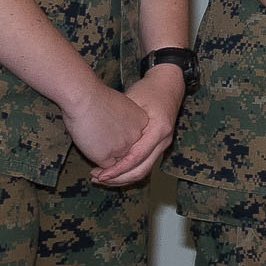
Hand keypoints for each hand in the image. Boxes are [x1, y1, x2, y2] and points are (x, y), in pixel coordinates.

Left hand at [86, 67, 182, 187]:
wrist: (168, 86)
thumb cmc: (149, 90)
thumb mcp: (133, 100)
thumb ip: (123, 121)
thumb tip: (104, 140)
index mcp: (159, 130)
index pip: (136, 157)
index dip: (117, 169)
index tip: (100, 174)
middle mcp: (163, 141)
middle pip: (141, 170)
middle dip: (118, 178)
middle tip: (98, 178)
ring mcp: (162, 145)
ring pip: (143, 170)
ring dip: (122, 177)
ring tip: (101, 177)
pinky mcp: (156, 146)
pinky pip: (143, 164)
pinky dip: (127, 170)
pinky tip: (112, 170)